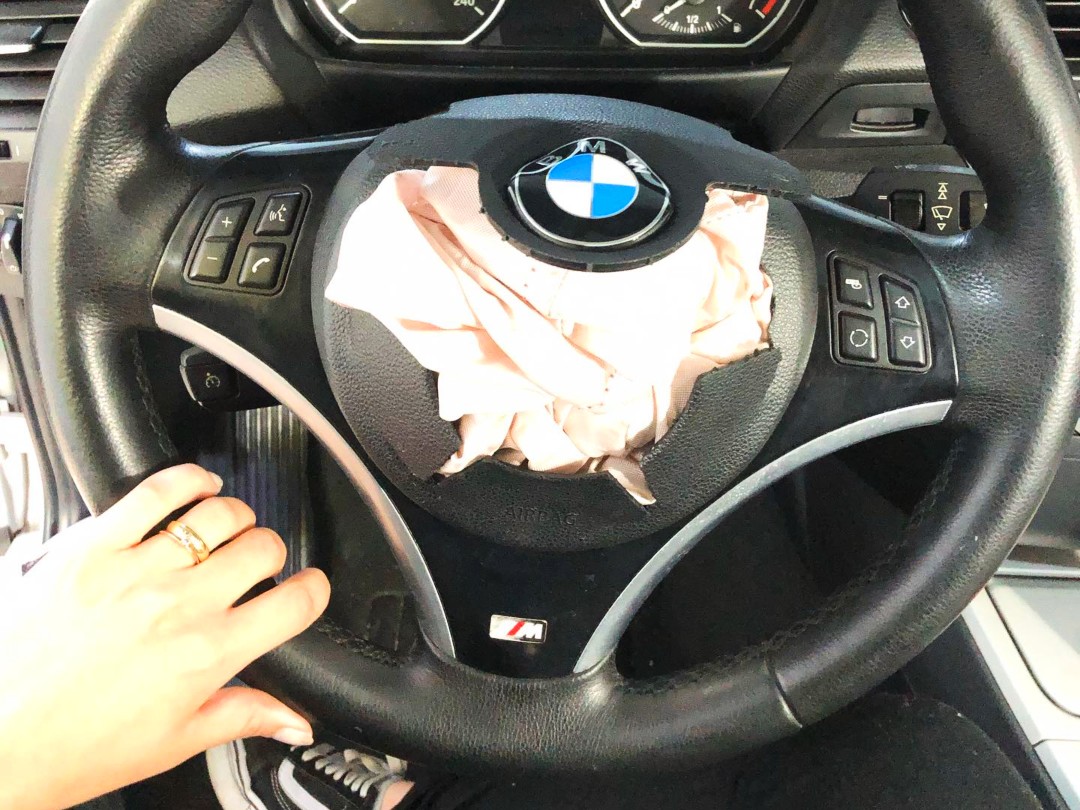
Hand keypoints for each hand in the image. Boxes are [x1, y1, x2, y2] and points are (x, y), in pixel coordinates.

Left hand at [0, 464, 330, 809]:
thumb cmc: (75, 746)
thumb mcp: (175, 741)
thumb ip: (245, 716)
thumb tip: (294, 719)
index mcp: (207, 655)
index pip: (295, 602)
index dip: (314, 591)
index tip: (307, 591)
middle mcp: (178, 606)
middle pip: (264, 548)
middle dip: (273, 556)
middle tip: (259, 569)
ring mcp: (136, 571)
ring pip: (220, 514)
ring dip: (237, 520)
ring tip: (228, 533)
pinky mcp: (94, 547)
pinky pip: (156, 493)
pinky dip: (188, 481)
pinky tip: (196, 489)